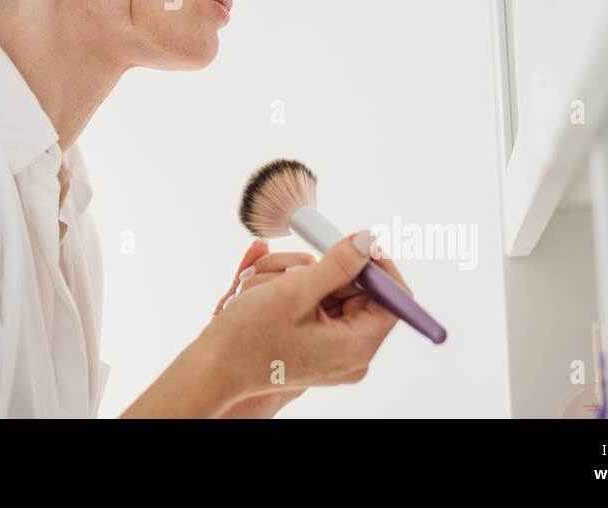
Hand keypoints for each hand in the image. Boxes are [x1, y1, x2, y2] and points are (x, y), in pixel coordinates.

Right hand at [203, 230, 411, 404]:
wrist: (214, 367)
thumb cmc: (249, 335)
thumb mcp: (295, 291)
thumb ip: (339, 264)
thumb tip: (369, 241)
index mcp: (356, 347)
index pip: (393, 299)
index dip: (378, 266)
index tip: (353, 243)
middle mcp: (353, 356)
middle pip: (361, 295)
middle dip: (330, 273)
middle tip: (293, 270)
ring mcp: (336, 356)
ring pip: (337, 297)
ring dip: (307, 281)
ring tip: (269, 288)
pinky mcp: (319, 351)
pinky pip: (321, 310)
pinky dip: (299, 294)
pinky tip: (270, 297)